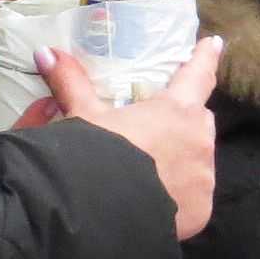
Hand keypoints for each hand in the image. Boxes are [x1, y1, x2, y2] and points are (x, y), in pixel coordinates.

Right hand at [30, 38, 221, 239]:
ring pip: (200, 160)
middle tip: (157, 132)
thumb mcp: (83, 116)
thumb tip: (45, 52)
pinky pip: (195, 195)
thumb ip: (70, 82)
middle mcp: (199, 139)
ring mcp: (204, 177)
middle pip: (198, 122)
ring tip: (150, 172)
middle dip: (184, 123)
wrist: (101, 214)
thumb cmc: (97, 154)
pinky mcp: (201, 209)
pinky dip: (181, 195)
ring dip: (183, 160)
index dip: (205, 57)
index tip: (214, 43)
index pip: (198, 74)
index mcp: (176, 110)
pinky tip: (156, 200)